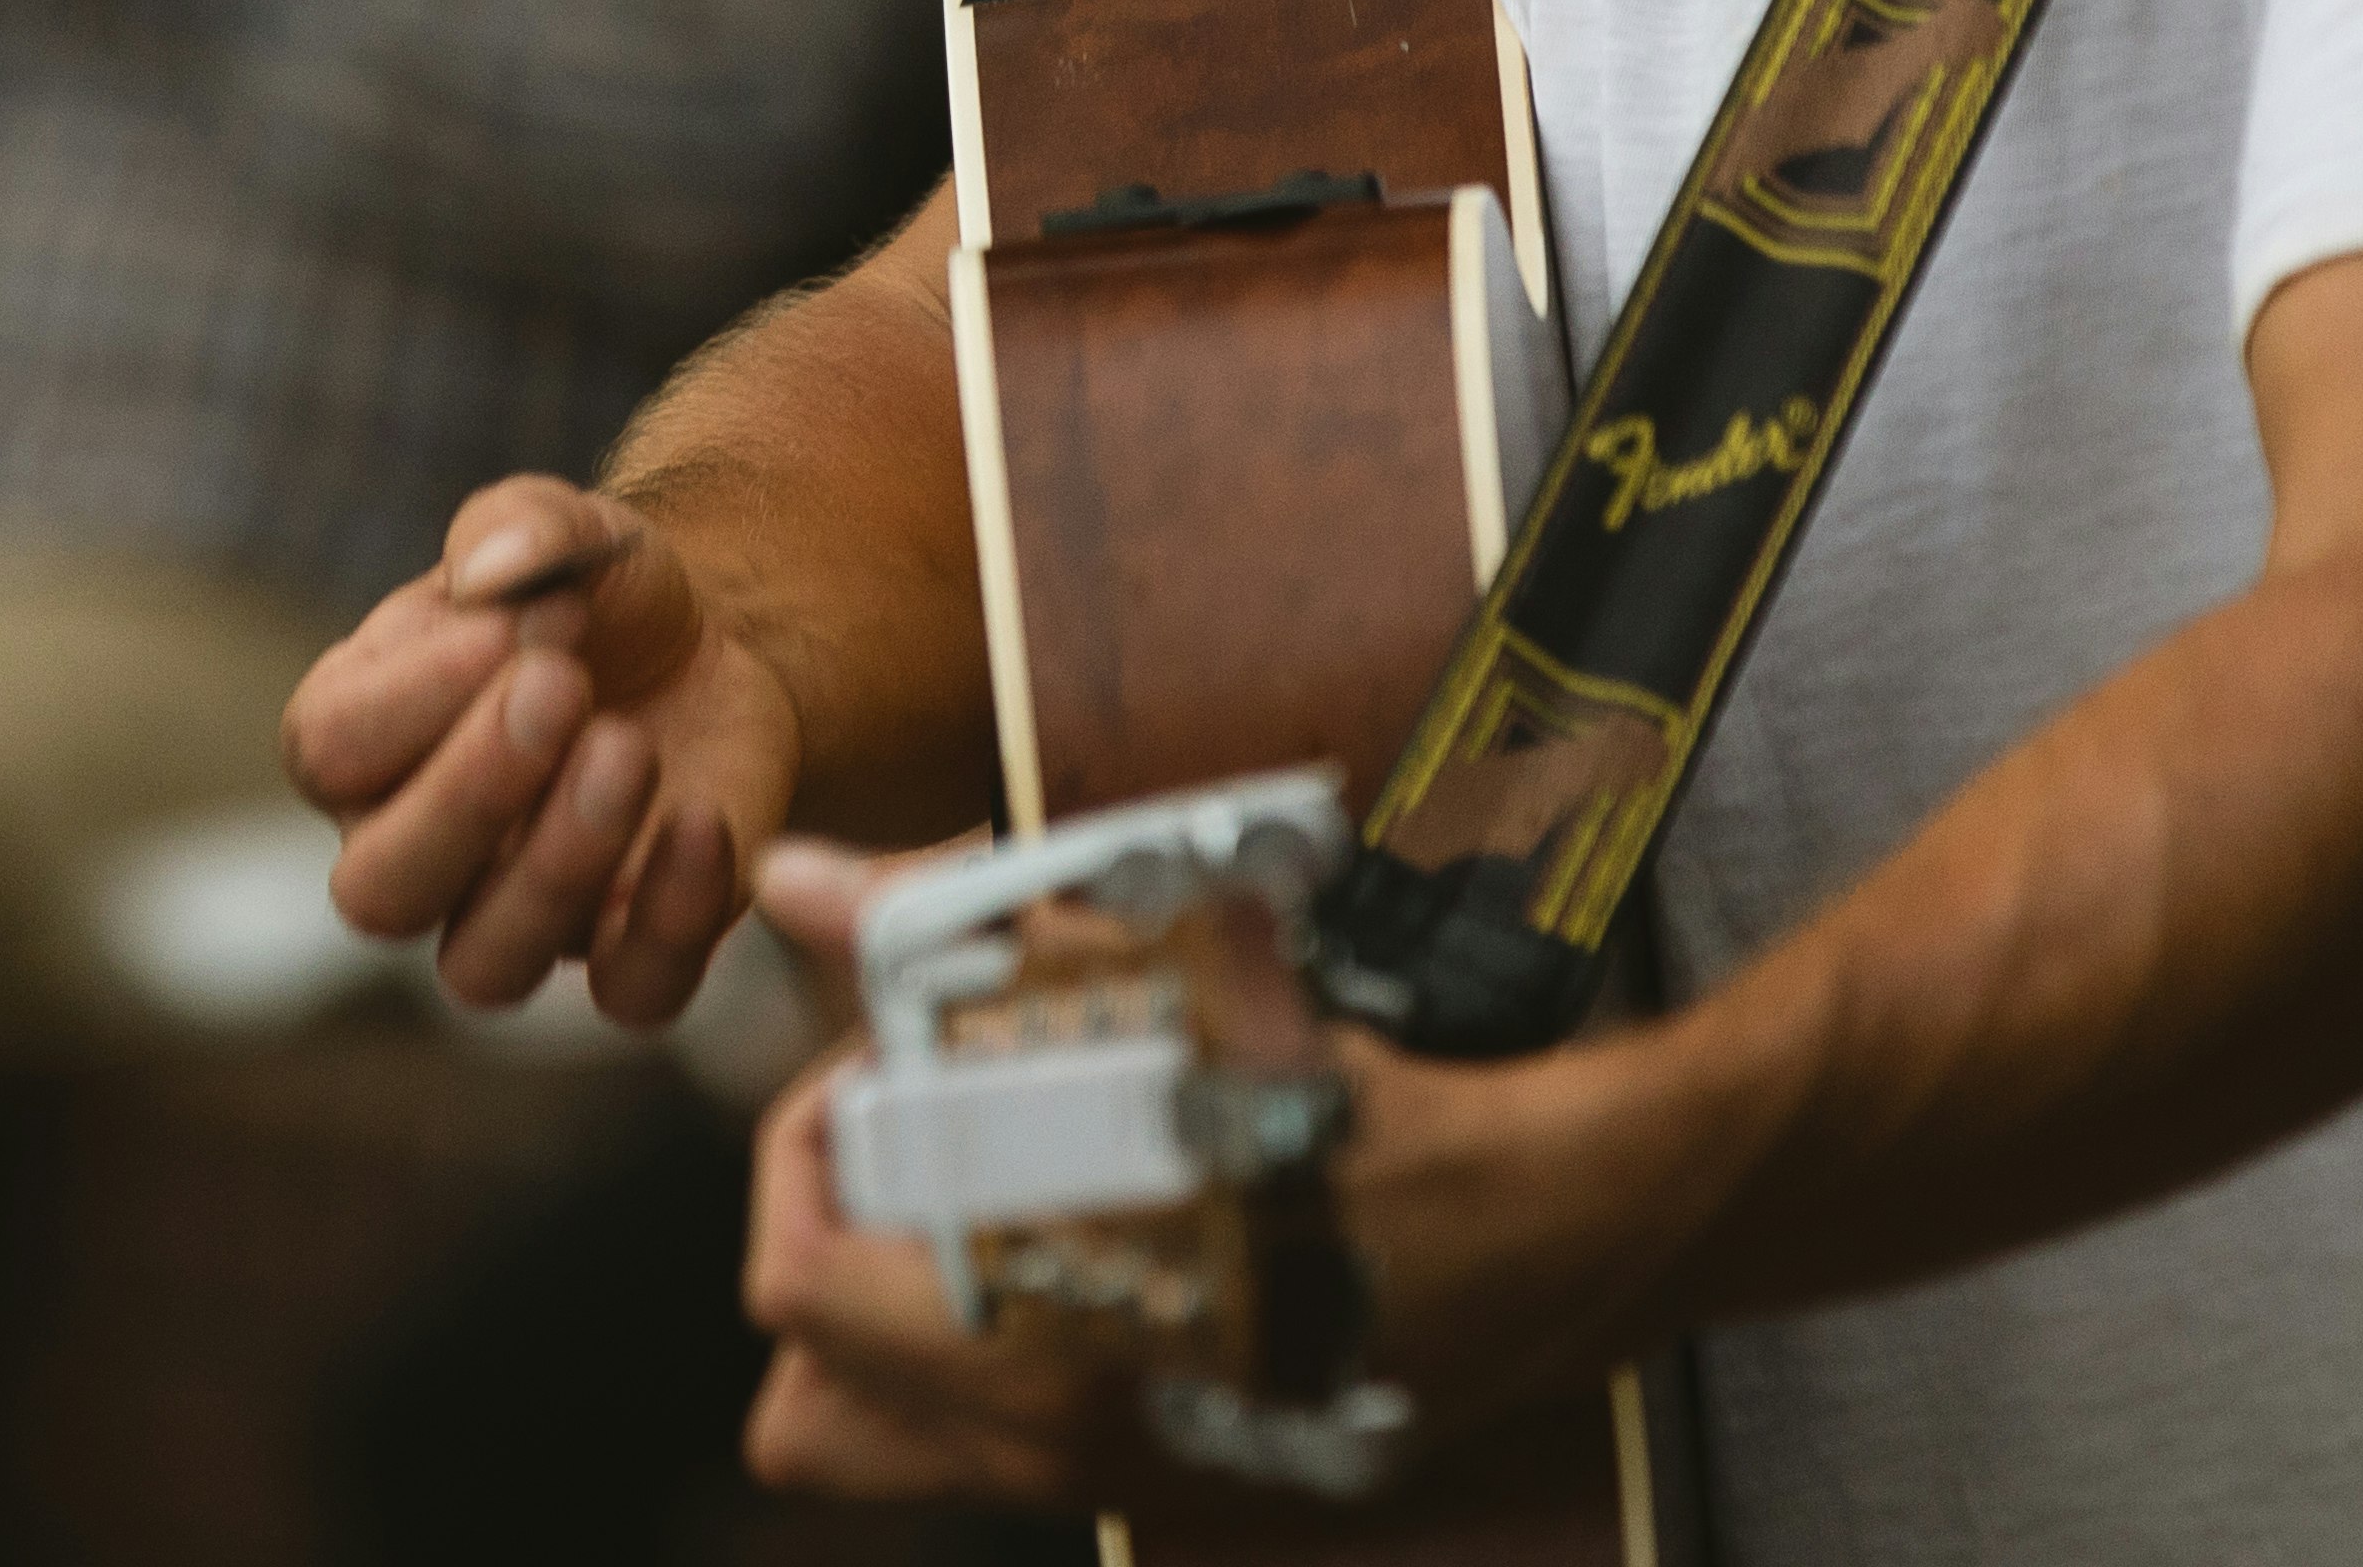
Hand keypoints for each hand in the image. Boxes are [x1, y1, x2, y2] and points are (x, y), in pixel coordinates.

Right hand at [285, 478, 800, 1027]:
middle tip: (563, 688)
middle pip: (380, 892)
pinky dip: (671, 922)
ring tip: (631, 749)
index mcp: (360, 737)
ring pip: (485, 963)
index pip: (327, 751)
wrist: (709, 648)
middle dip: (467, 795)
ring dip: (557, 867)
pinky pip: (630, 991)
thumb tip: (488, 572)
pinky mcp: (627, 952)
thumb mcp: (567, 533)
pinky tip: (706, 823)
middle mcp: (413, 849)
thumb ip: (518, 527)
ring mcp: (516, 917)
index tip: (512, 622)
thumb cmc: (593, 594)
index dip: (411, 697)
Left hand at [729, 837, 1681, 1508]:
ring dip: (908, 1316)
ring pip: (912, 1440)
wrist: (1569, 1219)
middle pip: (810, 1411)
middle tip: (910, 1152)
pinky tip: (1110, 1224)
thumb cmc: (1372, 1100)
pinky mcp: (1197, 1477)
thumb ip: (963, 940)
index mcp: (1033, 1338)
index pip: (793, 1280)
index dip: (804, 1148)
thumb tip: (796, 885)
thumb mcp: (1167, 989)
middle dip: (833, 1266)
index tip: (885, 1066)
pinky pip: (1024, 1447)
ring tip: (997, 1183)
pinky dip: (1014, 1349)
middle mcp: (1062, 1441)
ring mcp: (1130, 1477)